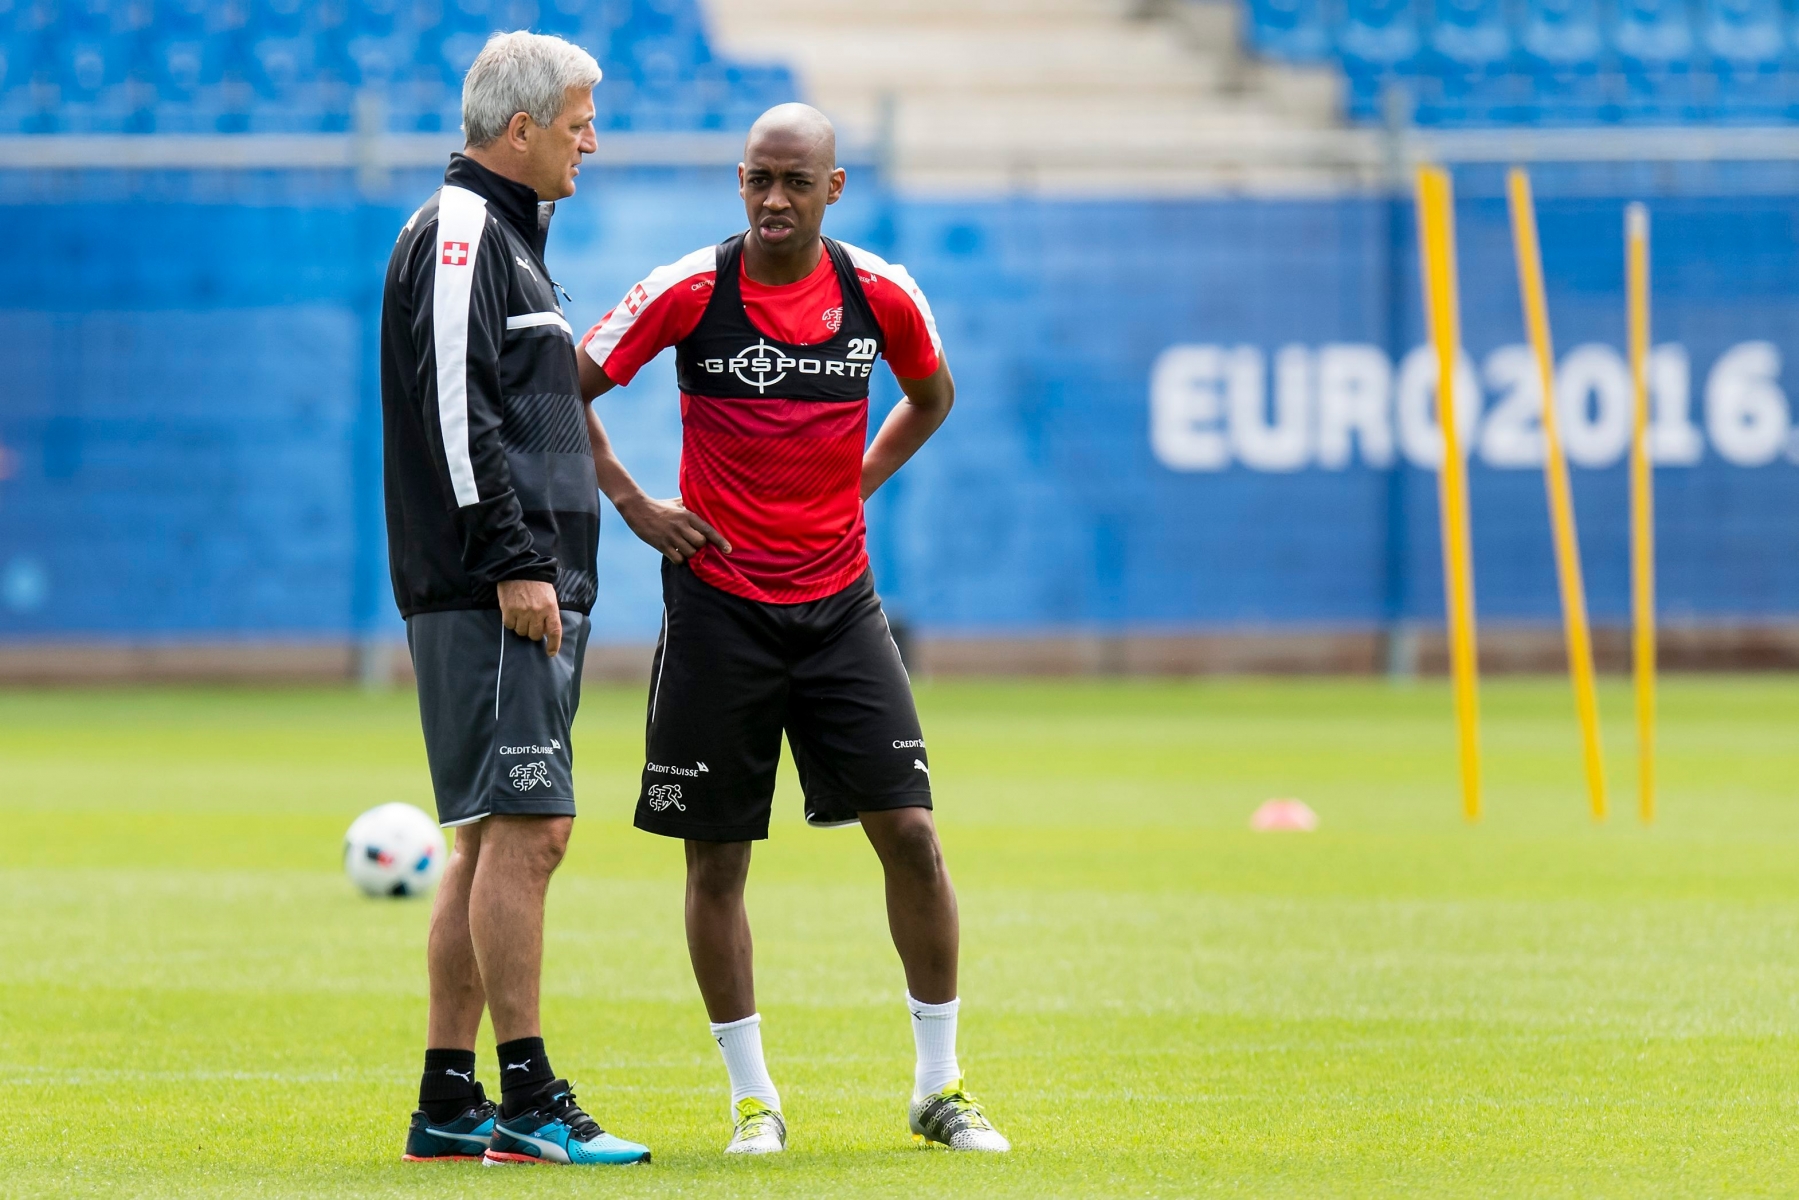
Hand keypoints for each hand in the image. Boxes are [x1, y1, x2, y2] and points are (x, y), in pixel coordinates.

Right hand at [496, 579, 561, 655]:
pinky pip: (510, 626)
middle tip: (532, 623)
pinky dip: (511, 622)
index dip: (554, 645)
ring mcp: (522, 612)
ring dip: (522, 627)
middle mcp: (537, 612)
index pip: (554, 631)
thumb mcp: (550, 596)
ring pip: (522, 632)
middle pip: (535, 635)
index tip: (551, 653)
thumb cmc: (537, 583)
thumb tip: (546, 632)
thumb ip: (549, 614)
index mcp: (550, 608)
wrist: (519, 569)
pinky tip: (513, 612)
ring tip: (522, 615)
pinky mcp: (508, 610)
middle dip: (534, 632)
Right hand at [617, 494, 731, 563]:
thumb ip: (691, 505)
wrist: (637, 509)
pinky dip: (679, 559)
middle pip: (700, 544)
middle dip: (700, 546)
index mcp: (688, 515)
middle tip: (694, 543)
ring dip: (690, 554)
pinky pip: (678, 559)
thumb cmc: (660, 506)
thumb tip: (706, 502)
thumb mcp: (677, 503)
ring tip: (684, 547)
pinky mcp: (661, 545)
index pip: (708, 530)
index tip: (729, 550)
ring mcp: (671, 536)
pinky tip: (676, 553)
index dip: (720, 541)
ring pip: (690, 553)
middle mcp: (681, 526)